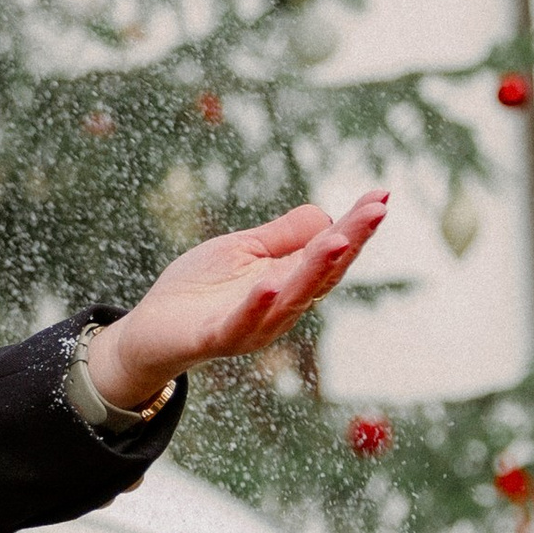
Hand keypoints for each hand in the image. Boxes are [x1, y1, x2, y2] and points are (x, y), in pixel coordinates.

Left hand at [82, 191, 388, 414]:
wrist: (151, 330)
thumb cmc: (199, 289)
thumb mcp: (243, 250)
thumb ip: (283, 237)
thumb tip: (327, 215)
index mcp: (289, 281)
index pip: (330, 251)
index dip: (357, 226)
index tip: (382, 196)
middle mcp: (281, 306)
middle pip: (323, 273)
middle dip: (351, 241)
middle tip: (377, 211)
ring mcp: (252, 324)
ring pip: (293, 297)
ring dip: (317, 269)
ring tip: (340, 240)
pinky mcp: (216, 336)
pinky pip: (241, 322)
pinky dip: (257, 306)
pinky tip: (271, 285)